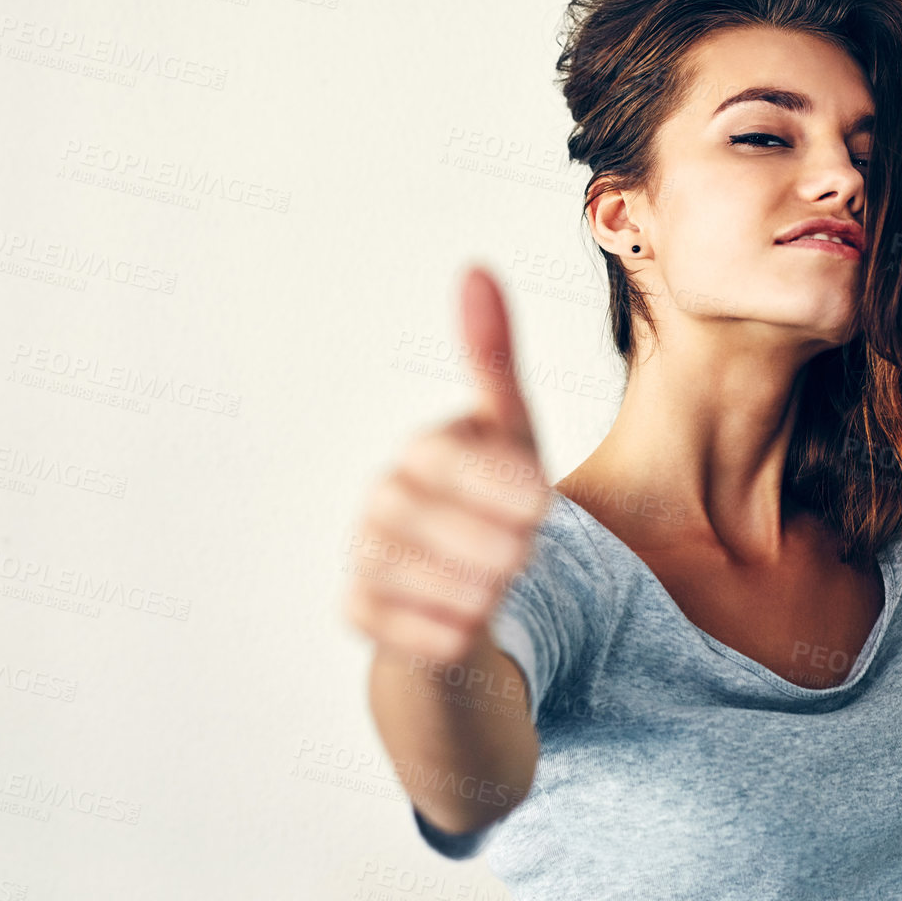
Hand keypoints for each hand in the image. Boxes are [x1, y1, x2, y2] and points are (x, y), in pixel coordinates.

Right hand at [344, 266, 551, 664]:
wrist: (469, 596)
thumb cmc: (495, 505)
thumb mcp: (511, 437)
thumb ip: (494, 361)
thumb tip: (474, 268)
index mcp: (420, 452)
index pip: (442, 456)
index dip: (494, 480)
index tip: (544, 505)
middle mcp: (380, 499)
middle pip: (418, 515)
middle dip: (485, 538)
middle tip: (527, 552)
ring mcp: (362, 555)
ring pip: (404, 571)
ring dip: (467, 585)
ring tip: (500, 586)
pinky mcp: (357, 612)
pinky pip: (390, 626)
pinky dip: (438, 632)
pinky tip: (468, 625)